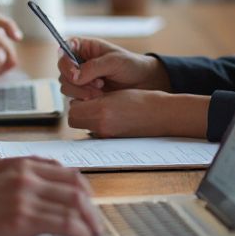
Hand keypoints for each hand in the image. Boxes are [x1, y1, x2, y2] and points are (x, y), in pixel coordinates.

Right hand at [0, 158, 102, 235]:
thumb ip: (23, 183)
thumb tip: (48, 199)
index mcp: (22, 166)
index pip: (67, 173)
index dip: (85, 190)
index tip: (89, 206)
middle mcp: (27, 176)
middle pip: (76, 186)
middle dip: (92, 207)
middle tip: (96, 224)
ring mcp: (26, 195)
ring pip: (75, 204)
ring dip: (90, 221)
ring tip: (93, 235)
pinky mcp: (23, 217)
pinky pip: (65, 223)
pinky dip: (80, 232)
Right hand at [58, 36, 169, 100]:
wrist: (144, 83)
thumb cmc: (131, 65)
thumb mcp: (114, 61)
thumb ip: (93, 67)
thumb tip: (74, 77)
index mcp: (83, 48)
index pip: (63, 52)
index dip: (65, 63)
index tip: (75, 74)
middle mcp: (78, 63)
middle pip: (63, 73)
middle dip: (77, 82)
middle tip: (98, 85)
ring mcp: (80, 79)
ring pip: (67, 87)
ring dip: (82, 92)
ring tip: (101, 91)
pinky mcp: (84, 94)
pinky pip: (75, 99)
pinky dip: (85, 100)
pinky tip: (100, 97)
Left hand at [67, 90, 210, 138]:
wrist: (162, 115)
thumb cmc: (142, 100)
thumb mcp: (115, 94)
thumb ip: (94, 98)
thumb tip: (78, 101)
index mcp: (101, 112)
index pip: (72, 110)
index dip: (77, 101)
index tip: (87, 94)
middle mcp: (101, 127)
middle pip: (74, 120)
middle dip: (79, 110)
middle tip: (92, 101)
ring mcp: (107, 137)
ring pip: (84, 126)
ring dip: (87, 117)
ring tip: (103, 108)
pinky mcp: (113, 141)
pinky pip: (96, 131)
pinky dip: (98, 124)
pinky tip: (112, 116)